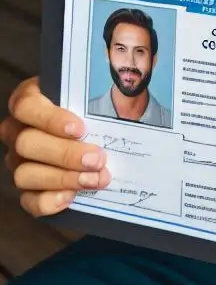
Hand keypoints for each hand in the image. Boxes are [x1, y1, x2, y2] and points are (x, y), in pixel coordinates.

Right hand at [0, 77, 110, 216]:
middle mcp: (18, 131)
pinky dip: (49, 201)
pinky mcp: (28, 187)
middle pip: (26, 143)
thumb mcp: (102, 94)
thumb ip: (110, 90)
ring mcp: (19, 161)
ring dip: (63, 178)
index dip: (50, 119)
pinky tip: (71, 196)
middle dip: (65, 154)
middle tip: (97, 159)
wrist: (103, 137)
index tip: (80, 129)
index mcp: (31, 100)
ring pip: (25, 174)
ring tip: (94, 179)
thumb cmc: (101, 107)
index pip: (26, 106)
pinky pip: (28, 200)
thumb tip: (127, 84)